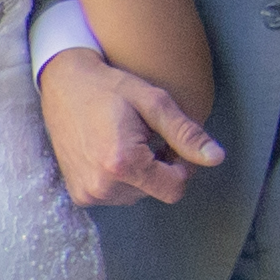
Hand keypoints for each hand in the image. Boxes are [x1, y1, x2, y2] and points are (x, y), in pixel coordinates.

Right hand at [39, 53, 225, 205]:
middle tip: (143, 136)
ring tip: (124, 142)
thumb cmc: (110, 88)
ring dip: (140, 173)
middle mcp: (102, 186)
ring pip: (138, 195)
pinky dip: (121, 178)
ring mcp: (88, 193)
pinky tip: (109, 152)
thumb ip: (185, 134)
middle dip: (158, 168)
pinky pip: (117, 195)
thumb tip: (216, 158)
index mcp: (122, 163)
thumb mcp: (153, 102)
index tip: (169, 142)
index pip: (174, 189)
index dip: (181, 166)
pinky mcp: (79, 195)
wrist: (63, 84)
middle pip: (156, 192)